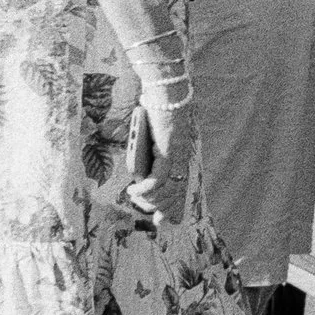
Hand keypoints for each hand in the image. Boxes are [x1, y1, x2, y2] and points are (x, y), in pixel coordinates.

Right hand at [123, 110, 192, 228]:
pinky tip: (133, 188)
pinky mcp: (168, 154)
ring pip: (164, 192)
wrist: (166, 93)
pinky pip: (156, 182)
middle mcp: (181, 160)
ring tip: (133, 194)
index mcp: (181, 157)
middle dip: (155, 206)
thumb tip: (140, 171)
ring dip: (146, 199)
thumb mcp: (154, 136)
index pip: (180, 189)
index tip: (162, 221)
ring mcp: (176, 158)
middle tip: (138, 203)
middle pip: (172, 195)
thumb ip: (150, 153)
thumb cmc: (159, 110)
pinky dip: (143, 189)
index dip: (172, 208)